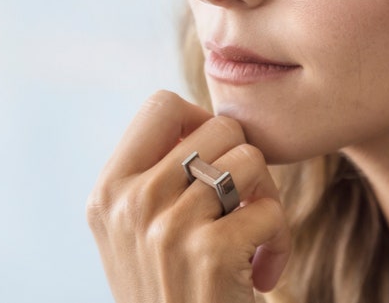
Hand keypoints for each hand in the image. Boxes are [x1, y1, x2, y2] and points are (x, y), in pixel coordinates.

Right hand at [87, 90, 290, 302]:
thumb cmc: (170, 293)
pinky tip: (262, 273)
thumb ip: (152, 176)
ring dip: (266, 200)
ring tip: (253, 238)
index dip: (200, 120)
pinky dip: (280, 241)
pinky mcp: (209, 253)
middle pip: (219, 126)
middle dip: (245, 162)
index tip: (212, 161)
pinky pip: (269, 210)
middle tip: (242, 204)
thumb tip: (201, 118)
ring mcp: (166, 226)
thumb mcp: (134, 233)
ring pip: (250, 160)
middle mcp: (130, 201)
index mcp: (108, 190)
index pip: (161, 104)